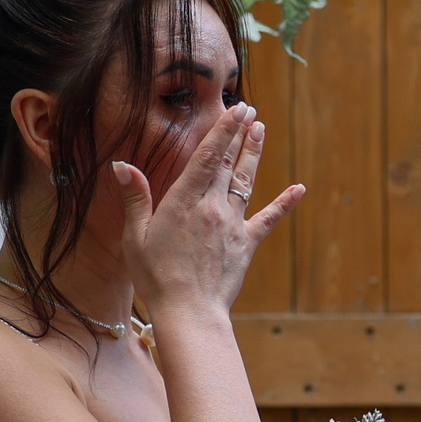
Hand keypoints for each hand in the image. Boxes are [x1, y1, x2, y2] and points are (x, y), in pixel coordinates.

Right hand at [111, 103, 304, 319]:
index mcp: (183, 203)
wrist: (189, 312)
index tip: (235, 109)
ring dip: (253, 154)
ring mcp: (232, 225)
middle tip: (249, 110)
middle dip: (239, 134)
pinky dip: (284, 204)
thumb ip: (135, 198)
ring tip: (260, 130)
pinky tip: (299, 189)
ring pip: (245, 182)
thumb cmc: (155, 277)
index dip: (222, 131)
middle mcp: (211, 208)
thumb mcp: (135, 237)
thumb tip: (121, 165)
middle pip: (227, 164)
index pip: (206, 157)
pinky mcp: (246, 244)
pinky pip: (268, 220)